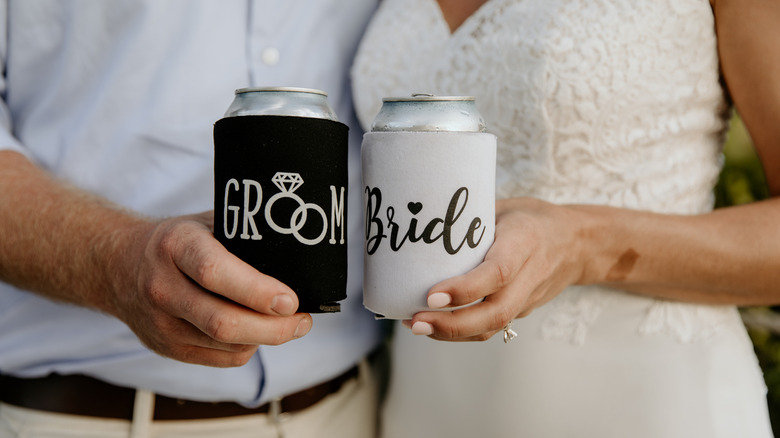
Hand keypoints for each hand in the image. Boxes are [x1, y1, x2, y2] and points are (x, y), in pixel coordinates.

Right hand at [112, 211, 311, 366]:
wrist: (119, 265)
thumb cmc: (177, 242)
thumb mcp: (206, 222)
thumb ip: (244, 235)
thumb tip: (297, 254)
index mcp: (176, 246)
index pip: (215, 274)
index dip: (257, 291)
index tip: (290, 300)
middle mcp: (163, 286)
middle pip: (223, 322)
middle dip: (274, 328)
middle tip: (303, 321)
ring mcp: (161, 322)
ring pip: (226, 346)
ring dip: (266, 339)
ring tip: (290, 325)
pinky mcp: (165, 347)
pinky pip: (220, 359)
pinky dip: (247, 349)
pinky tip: (258, 333)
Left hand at [405, 197, 585, 341]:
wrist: (578, 244)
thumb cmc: (533, 219)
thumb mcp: (504, 208)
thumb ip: (471, 220)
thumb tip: (423, 225)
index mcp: (524, 243)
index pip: (497, 273)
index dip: (464, 289)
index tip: (432, 295)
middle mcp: (529, 276)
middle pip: (494, 312)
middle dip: (452, 324)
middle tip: (415, 321)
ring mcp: (526, 298)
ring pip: (492, 326)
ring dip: (452, 333)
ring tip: (416, 325)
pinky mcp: (521, 310)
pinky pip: (491, 327)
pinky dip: (460, 332)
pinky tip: (432, 325)